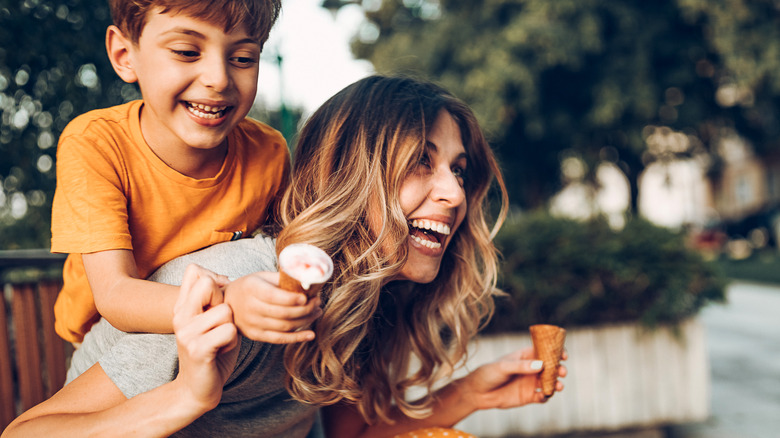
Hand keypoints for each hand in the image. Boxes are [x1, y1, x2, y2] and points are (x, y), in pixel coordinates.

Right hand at [173, 264, 239, 412]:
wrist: (197, 388)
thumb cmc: (212, 350)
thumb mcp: (211, 319)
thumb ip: (214, 299)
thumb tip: (224, 277)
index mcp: (182, 306)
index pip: (194, 270)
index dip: (215, 280)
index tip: (218, 300)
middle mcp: (180, 316)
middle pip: (208, 283)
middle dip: (224, 302)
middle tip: (219, 324)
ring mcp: (186, 332)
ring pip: (225, 310)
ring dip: (231, 327)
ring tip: (220, 341)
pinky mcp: (197, 349)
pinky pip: (229, 331)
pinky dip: (232, 341)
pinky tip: (221, 350)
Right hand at [224, 271, 322, 343]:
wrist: (227, 303)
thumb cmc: (250, 286)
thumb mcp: (262, 276)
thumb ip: (282, 279)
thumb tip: (307, 281)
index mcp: (252, 288)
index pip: (274, 296)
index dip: (293, 299)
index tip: (308, 297)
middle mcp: (250, 307)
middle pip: (282, 313)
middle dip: (305, 309)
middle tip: (318, 302)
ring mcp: (252, 324)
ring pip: (284, 326)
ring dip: (305, 320)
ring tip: (317, 312)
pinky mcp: (255, 335)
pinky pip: (279, 339)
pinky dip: (297, 338)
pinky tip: (311, 334)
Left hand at [458, 346, 566, 410]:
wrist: (478, 392)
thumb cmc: (488, 373)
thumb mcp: (503, 367)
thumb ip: (521, 366)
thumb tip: (540, 364)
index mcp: (526, 356)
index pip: (544, 351)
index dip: (556, 352)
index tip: (563, 355)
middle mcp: (531, 368)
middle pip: (551, 367)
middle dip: (559, 369)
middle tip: (562, 372)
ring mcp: (531, 382)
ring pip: (549, 382)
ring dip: (556, 383)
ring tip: (558, 386)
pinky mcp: (529, 396)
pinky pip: (543, 397)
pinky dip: (547, 396)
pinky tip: (545, 396)